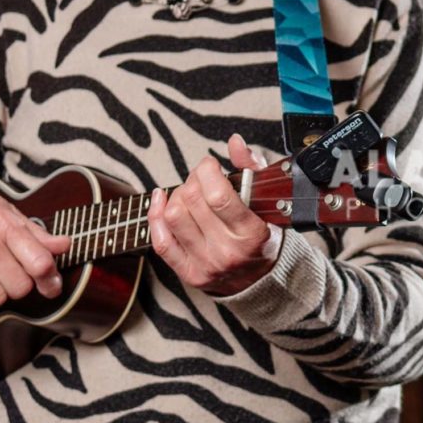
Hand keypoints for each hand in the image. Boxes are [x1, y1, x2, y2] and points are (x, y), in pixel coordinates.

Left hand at [149, 133, 282, 296]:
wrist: (260, 280)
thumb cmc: (263, 236)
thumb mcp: (266, 201)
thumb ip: (251, 168)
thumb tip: (235, 142)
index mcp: (251, 233)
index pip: (218, 195)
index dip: (207, 171)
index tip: (210, 166)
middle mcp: (227, 252)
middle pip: (192, 201)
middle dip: (193, 179)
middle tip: (200, 179)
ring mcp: (206, 264)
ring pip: (173, 216)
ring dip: (177, 196)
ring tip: (189, 194)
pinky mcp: (188, 273)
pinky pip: (161, 241)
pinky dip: (156, 215)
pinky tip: (161, 200)